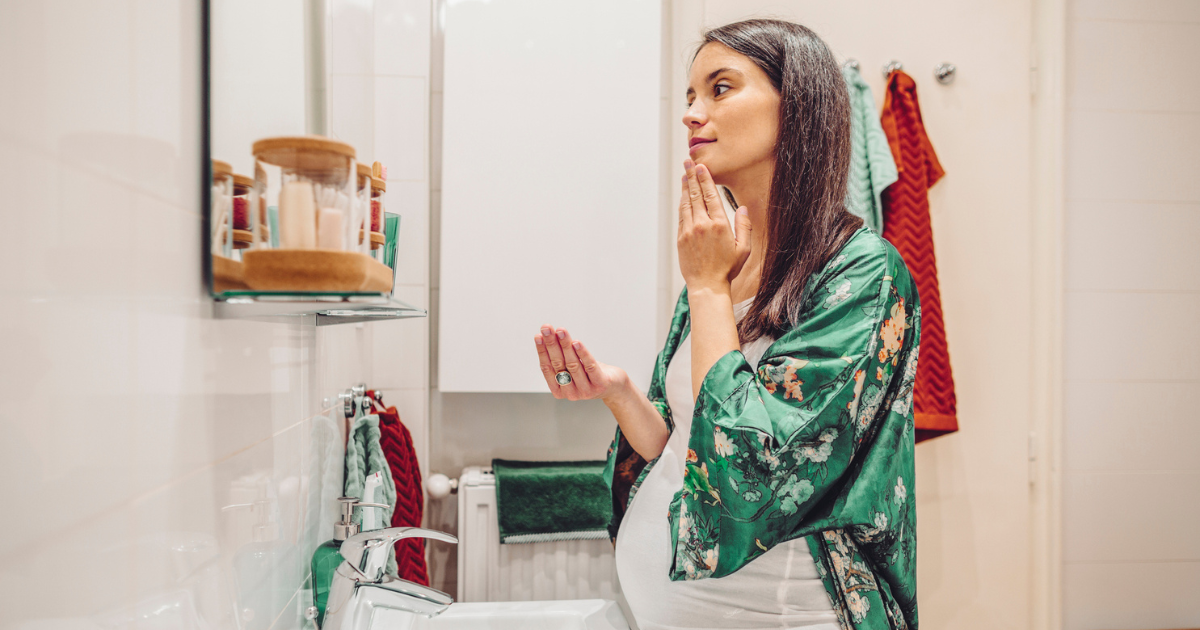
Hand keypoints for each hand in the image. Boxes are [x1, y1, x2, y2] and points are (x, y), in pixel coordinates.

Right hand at [534, 326, 627, 401]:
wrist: (614, 387)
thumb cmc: (589, 374)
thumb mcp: (572, 369)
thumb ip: (560, 359)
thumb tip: (547, 336)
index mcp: (559, 391)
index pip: (547, 368)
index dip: (542, 351)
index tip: (538, 335)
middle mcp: (571, 393)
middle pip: (558, 364)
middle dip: (551, 344)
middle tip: (546, 328)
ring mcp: (586, 391)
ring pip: (573, 364)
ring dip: (565, 345)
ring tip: (561, 331)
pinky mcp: (600, 385)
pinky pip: (590, 366)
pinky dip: (582, 353)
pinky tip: (577, 342)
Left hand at [677, 160, 752, 290]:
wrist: (707, 285)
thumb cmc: (727, 269)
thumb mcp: (744, 249)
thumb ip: (744, 226)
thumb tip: (742, 209)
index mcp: (719, 225)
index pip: (710, 195)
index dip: (705, 179)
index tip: (701, 167)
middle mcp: (702, 225)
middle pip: (696, 195)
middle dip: (692, 177)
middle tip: (688, 163)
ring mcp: (689, 231)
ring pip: (686, 203)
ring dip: (685, 188)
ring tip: (684, 176)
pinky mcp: (681, 238)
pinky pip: (681, 216)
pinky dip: (682, 204)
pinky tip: (683, 197)